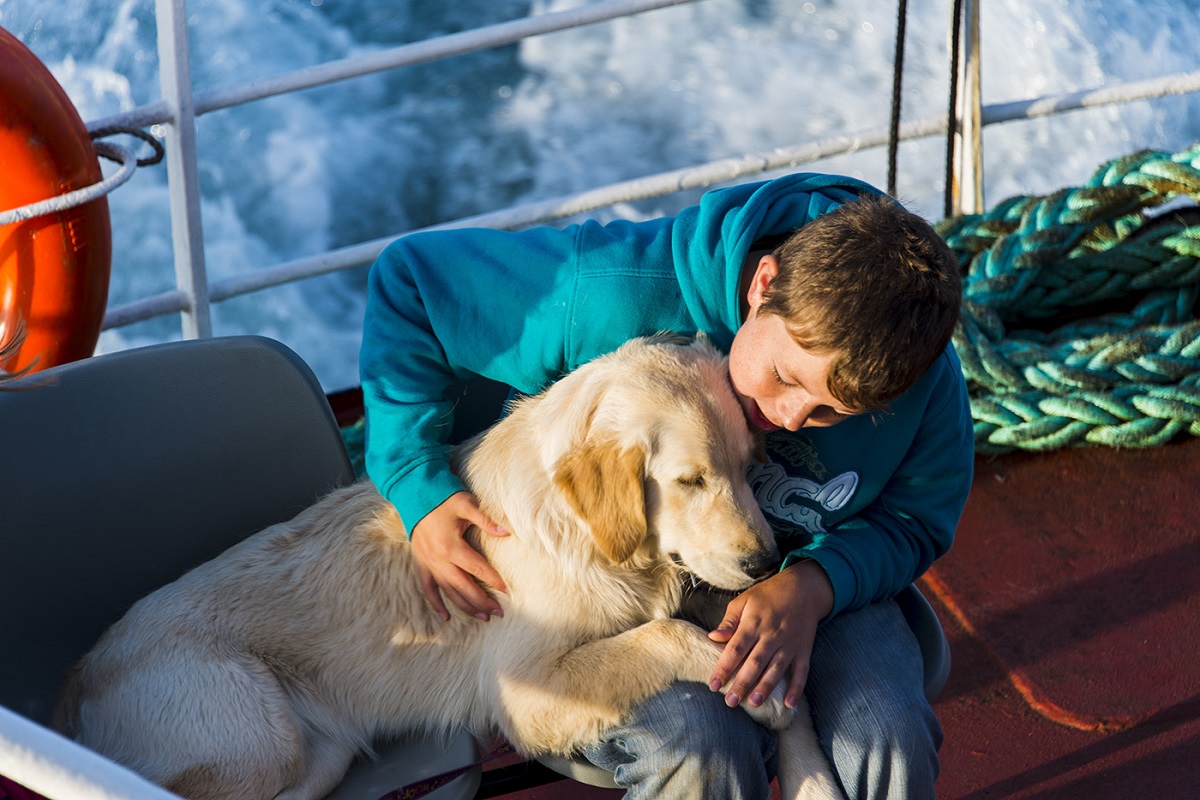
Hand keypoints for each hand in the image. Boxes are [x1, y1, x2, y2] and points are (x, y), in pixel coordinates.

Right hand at [410, 491, 508, 621]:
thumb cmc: (443, 499)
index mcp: (452, 546)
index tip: (508, 592)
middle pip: (464, 587)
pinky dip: (436, 604)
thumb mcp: (466, 504)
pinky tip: (446, 618)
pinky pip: (428, 589)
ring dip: (465, 607)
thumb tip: (506, 533)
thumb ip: (486, 520)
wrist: (414, 495)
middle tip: (499, 613)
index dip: (494, 581)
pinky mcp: (421, 565)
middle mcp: (440, 560)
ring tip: (483, 617)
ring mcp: (429, 564)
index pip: (478, 568)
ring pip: (448, 592)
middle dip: (482, 602)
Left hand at [707, 559, 833, 709]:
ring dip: (766, 687)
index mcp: (753, 623)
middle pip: (755, 663)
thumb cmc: (768, 595)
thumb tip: (712, 637)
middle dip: (742, 683)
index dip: (724, 667)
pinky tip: (789, 703)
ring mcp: (789, 643)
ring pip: (776, 669)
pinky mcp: (804, 649)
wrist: (803, 588)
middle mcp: (772, 635)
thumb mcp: (744, 601)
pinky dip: (797, 688)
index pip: (735, 649)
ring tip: (754, 703)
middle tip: (730, 702)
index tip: (713, 684)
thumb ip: (729, 621)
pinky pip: (802, 671)